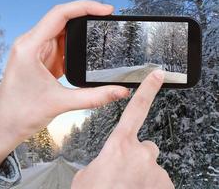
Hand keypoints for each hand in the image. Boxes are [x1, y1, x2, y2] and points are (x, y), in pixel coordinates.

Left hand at [0, 0, 129, 171]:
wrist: (5, 126)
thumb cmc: (21, 113)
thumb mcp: (61, 103)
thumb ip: (94, 97)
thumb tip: (120, 91)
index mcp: (29, 47)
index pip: (59, 14)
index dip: (85, 7)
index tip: (106, 10)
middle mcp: (30, 44)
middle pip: (61, 20)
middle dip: (86, 18)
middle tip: (107, 21)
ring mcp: (34, 51)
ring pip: (61, 33)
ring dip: (80, 35)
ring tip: (100, 37)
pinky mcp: (39, 60)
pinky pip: (60, 47)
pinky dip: (74, 48)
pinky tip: (85, 53)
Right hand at [71, 70, 174, 188]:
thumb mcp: (87, 173)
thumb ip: (102, 161)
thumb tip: (108, 164)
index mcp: (119, 144)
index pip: (136, 109)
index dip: (148, 90)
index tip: (158, 75)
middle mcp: (142, 153)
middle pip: (146, 146)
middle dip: (138, 155)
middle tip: (125, 172)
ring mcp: (156, 172)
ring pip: (152, 166)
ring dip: (143, 174)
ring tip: (127, 186)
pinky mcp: (165, 186)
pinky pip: (159, 182)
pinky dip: (150, 186)